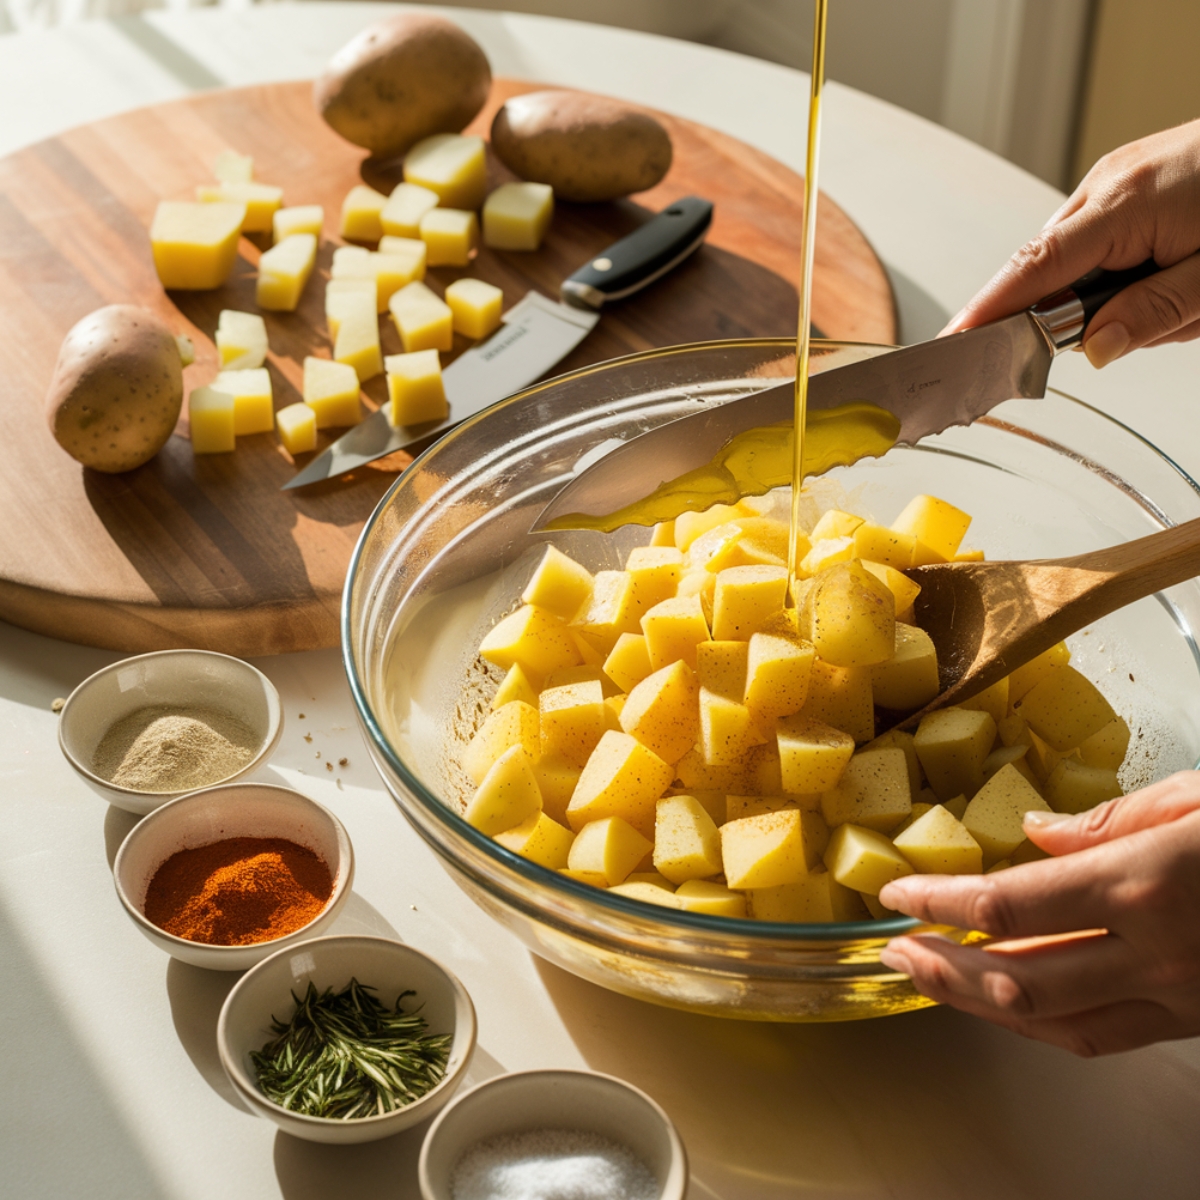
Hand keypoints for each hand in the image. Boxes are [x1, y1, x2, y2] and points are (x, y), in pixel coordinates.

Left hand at [877, 771, 1199, 1055]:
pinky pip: (1103, 1036)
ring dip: (979, 1003)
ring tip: (931, 979)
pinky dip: (1042, 1022)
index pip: (1010, 904)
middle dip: (942, 967)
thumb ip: (1110, 819)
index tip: (898, 893)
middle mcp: (1156, 953)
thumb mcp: (1199, 798)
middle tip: (895, 949)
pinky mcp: (1196, 1023)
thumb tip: (1034, 829)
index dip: (941, 902)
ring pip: (1055, 1021)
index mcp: (1144, 883)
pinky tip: (1007, 1001)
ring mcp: (1179, 998)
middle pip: (1017, 977)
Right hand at [942, 119, 1199, 368]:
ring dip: (1107, 292)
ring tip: (1182, 291)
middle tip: (1147, 325)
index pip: (1034, 267)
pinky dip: (1115, 269)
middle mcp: (1110, 184)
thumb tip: (1093, 352)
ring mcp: (1118, 177)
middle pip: (1047, 267)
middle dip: (1072, 312)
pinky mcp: (1130, 179)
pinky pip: (1097, 238)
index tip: (954, 345)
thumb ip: (1154, 314)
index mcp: (1127, 204)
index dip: (989, 310)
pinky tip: (1168, 269)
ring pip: (1074, 257)